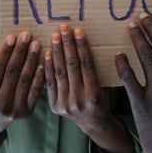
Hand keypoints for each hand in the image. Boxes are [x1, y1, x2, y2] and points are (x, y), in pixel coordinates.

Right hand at [0, 32, 43, 139]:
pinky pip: (35, 91)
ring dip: (31, 60)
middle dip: (20, 52)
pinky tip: (43, 62)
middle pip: (12, 72)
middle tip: (27, 35)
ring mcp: (14, 110)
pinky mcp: (26, 112)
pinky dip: (39, 76)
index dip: (5, 52)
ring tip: (36, 44)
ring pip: (24, 79)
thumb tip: (5, 44)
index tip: (12, 36)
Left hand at [45, 25, 132, 152]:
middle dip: (67, 45)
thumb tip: (88, 44)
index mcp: (95, 95)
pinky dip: (48, 67)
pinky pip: (50, 82)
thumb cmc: (101, 100)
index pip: (87, 65)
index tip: (77, 31)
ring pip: (60, 73)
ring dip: (56, 52)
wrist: (93, 124)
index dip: (82, 47)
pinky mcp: (55, 106)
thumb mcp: (104, 86)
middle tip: (63, 28)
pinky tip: (47, 53)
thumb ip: (96, 70)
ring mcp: (65, 104)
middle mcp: (79, 100)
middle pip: (72, 67)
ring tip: (54, 36)